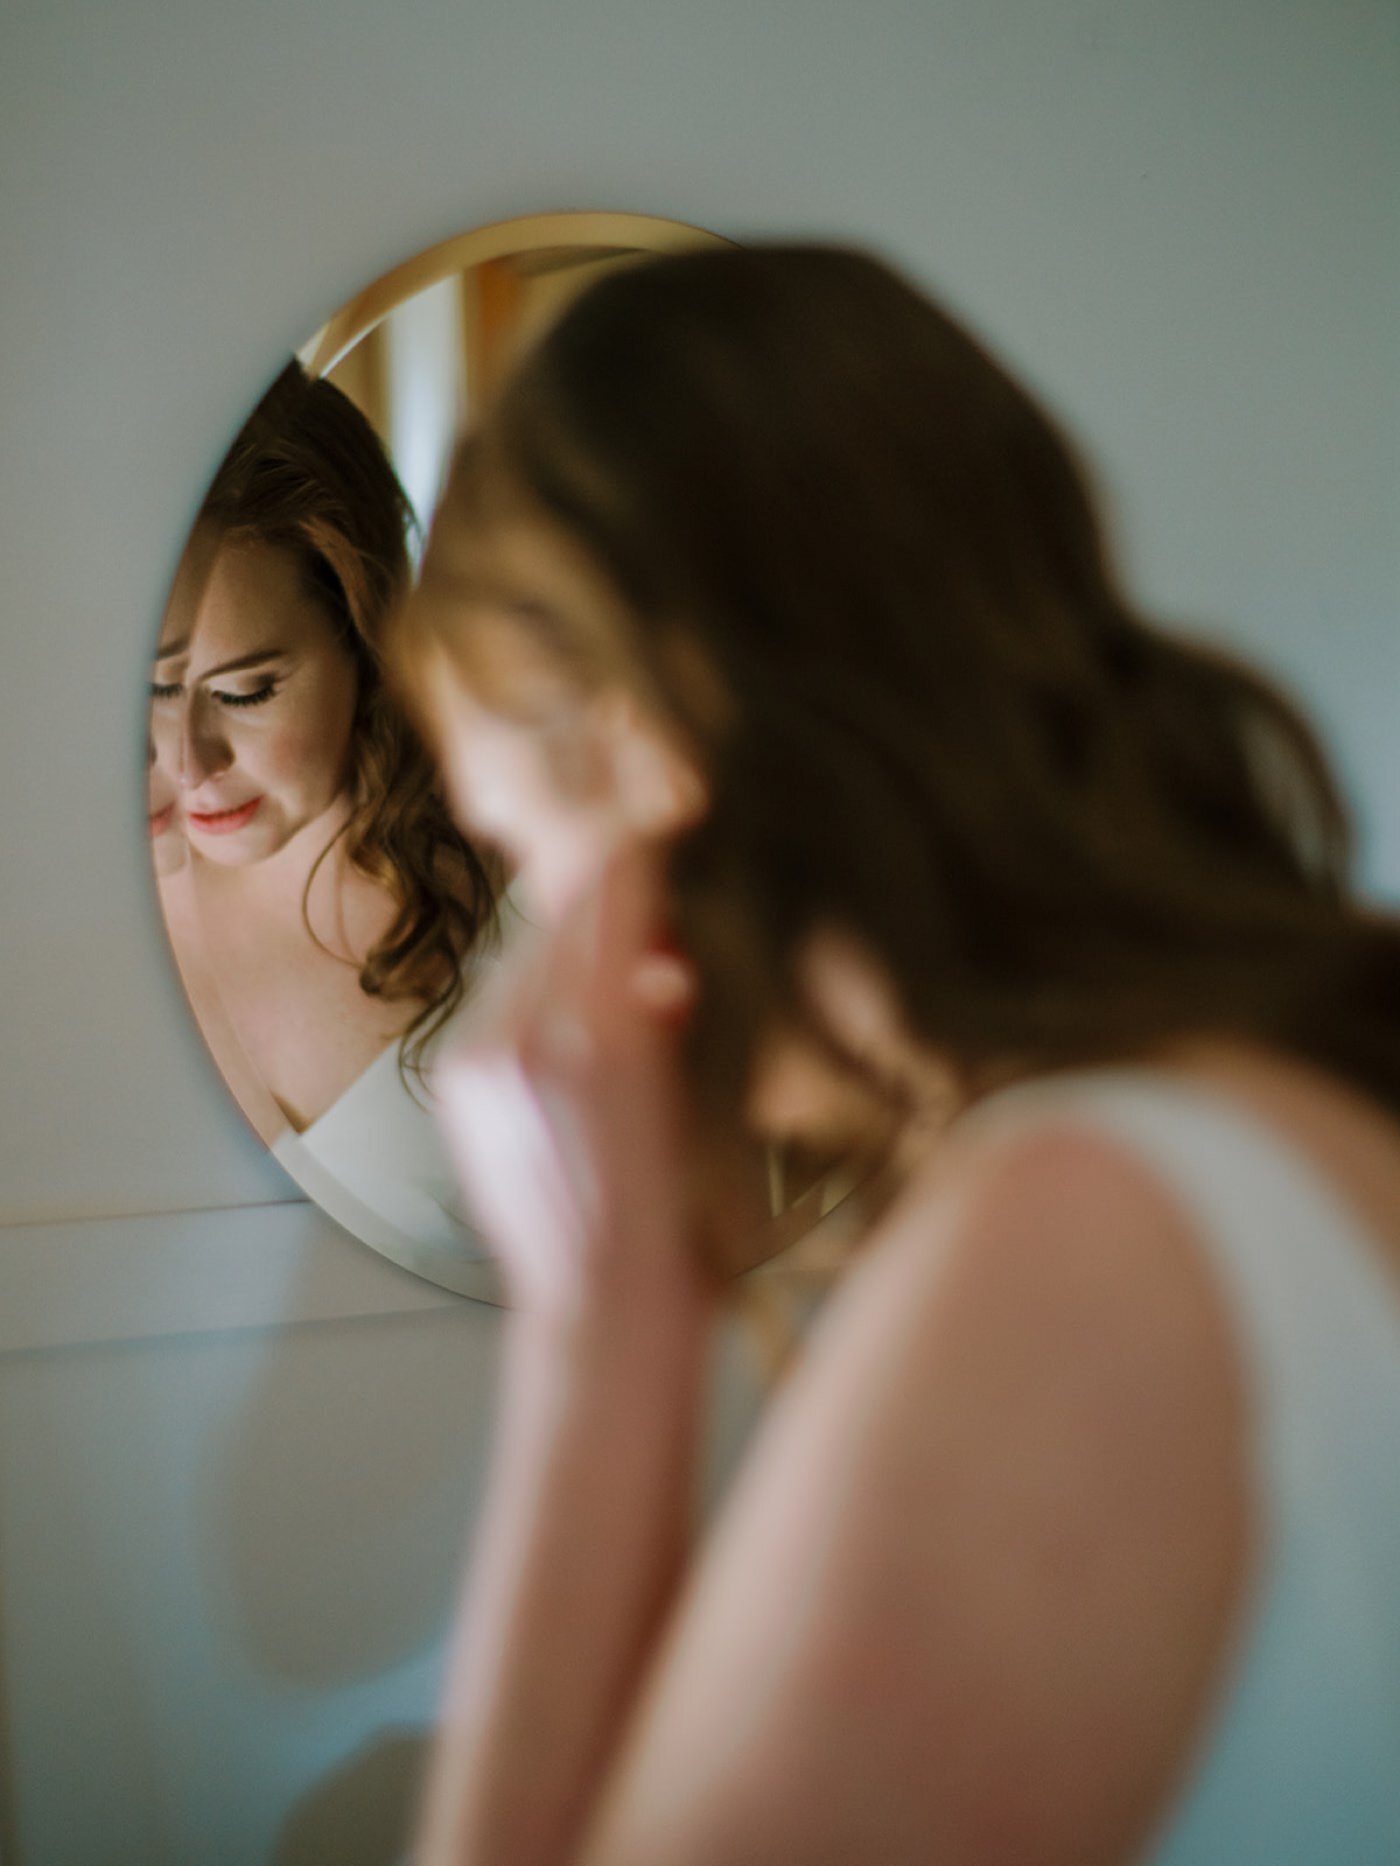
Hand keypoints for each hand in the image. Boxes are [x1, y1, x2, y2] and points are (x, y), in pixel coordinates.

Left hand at [435, 842, 701, 1320]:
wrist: (601, 1308)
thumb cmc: (682, 1216)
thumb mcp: (700, 1099)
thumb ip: (670, 1008)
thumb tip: (660, 949)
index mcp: (603, 1037)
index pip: (613, 890)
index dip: (646, 854)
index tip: (672, 831)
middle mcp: (526, 1038)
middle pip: (563, 911)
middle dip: (612, 900)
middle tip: (660, 903)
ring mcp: (481, 1062)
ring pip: (528, 952)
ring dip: (575, 947)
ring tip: (627, 975)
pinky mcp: (458, 1085)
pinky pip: (500, 1000)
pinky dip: (542, 994)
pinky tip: (580, 1025)